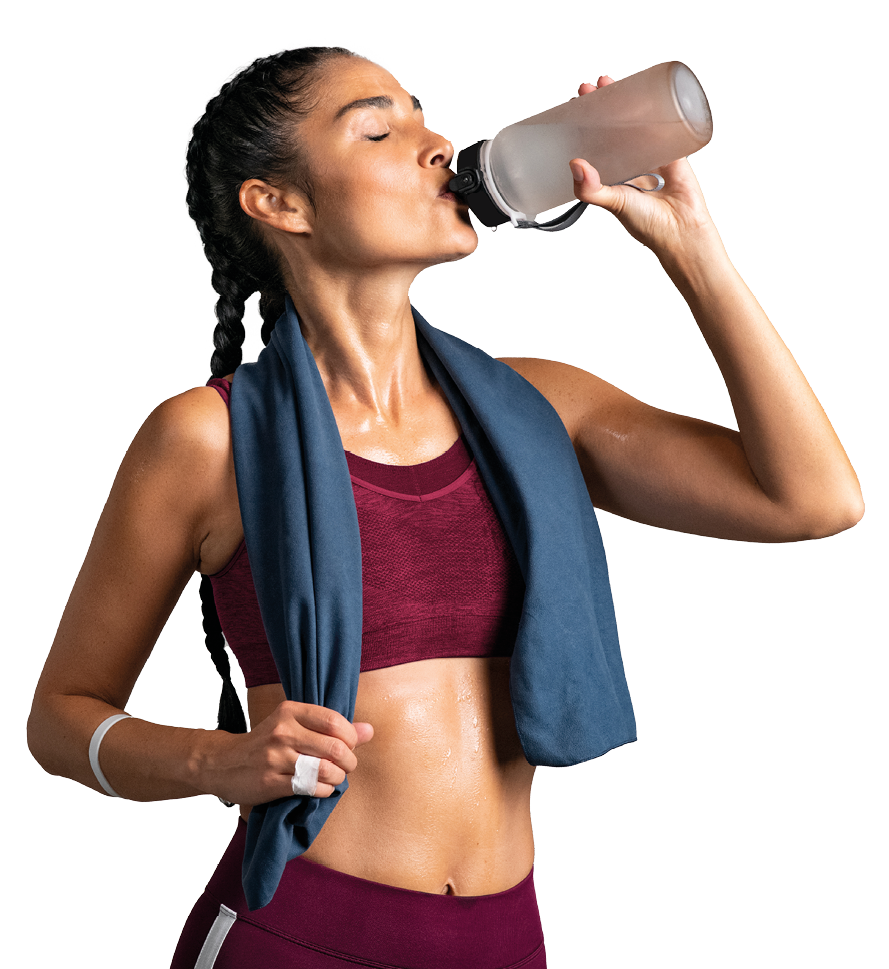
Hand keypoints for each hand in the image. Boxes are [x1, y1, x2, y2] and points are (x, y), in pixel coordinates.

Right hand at [197, 700, 373, 804]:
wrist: (223, 763)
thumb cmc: (267, 742)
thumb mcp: (294, 725)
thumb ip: (332, 728)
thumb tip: (370, 730)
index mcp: (290, 711)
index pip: (335, 721)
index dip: (351, 737)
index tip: (349, 745)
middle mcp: (283, 731)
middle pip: (334, 747)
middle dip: (349, 761)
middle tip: (346, 765)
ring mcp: (275, 757)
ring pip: (325, 769)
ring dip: (338, 778)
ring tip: (334, 778)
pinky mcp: (270, 782)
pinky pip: (310, 788)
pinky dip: (323, 791)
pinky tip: (319, 788)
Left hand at [568, 76, 717, 253]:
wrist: (683, 231)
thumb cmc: (649, 225)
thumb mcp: (614, 204)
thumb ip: (592, 189)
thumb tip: (575, 165)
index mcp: (612, 177)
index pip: (593, 144)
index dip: (583, 125)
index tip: (573, 107)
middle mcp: (630, 164)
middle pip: (612, 127)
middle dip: (601, 106)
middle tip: (589, 88)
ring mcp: (652, 155)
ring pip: (636, 122)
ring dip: (625, 101)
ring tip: (609, 83)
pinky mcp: (674, 150)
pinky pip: (663, 125)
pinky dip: (655, 108)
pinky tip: (645, 91)